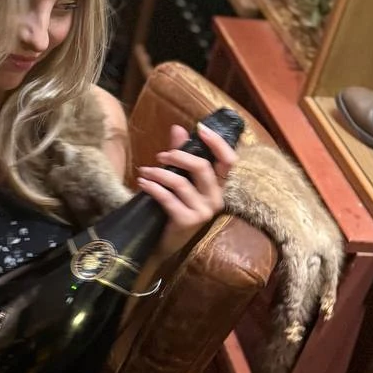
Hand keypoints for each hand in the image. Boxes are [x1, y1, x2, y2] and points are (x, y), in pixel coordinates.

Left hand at [135, 122, 236, 248]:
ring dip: (159, 173)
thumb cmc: (174, 209)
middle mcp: (216, 199)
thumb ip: (181, 155)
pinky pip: (168, 198)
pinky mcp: (187, 221)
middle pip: (202, 167)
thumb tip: (178, 128)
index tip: (201, 128)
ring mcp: (203, 212)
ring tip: (144, 171)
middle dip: (178, 156)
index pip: (229, 161)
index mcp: (219, 187)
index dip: (218, 143)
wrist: (165, 244)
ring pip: (181, 182)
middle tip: (160, 156)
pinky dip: (153, 187)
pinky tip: (142, 183)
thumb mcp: (180, 180)